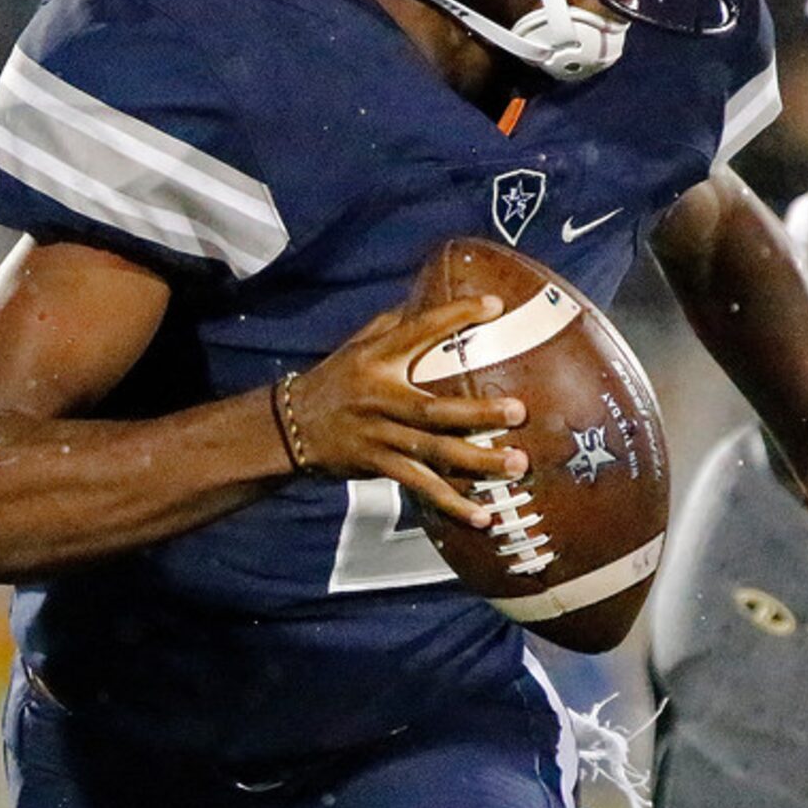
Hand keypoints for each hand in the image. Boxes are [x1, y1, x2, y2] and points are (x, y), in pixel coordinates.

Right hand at [286, 295, 529, 528]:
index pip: (418, 331)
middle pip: (434, 409)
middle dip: (478, 413)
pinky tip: (482, 516)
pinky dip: (451, 503)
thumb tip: (433, 291)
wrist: (289, 426)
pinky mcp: (377, 465)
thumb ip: (394, 324)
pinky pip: (420, 486)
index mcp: (376, 358)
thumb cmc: (336, 379)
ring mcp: (379, 435)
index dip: (454, 316)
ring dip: (477, 462)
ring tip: (516, 464)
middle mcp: (379, 397)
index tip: (494, 305)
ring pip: (433, 452)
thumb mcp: (358, 345)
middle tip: (519, 411)